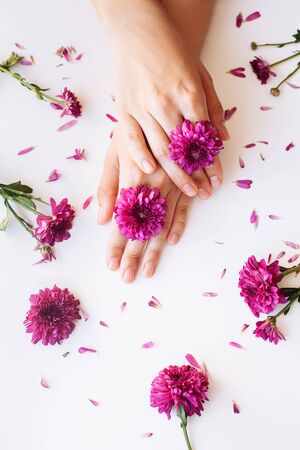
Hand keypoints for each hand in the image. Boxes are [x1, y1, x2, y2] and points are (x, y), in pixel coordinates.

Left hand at [97, 127, 190, 282]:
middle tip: (128, 278)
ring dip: (155, 249)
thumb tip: (103, 218)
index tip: (111, 266)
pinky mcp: (187, 181)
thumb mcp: (115, 151)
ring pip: (161, 225)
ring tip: (147, 270)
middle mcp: (152, 189)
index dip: (116, 245)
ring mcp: (172, 187)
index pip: (121, 222)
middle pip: (141, 230)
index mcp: (131, 181)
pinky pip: (184, 208)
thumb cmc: (134, 126)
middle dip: (133, 255)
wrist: (165, 103)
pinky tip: (174, 241)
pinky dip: (179, 224)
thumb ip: (108, 186)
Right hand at [111, 3, 228, 198]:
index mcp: (188, 93)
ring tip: (186, 190)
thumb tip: (222, 137)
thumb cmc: (173, 52)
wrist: (138, 31)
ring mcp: (142, 108)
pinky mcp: (124, 110)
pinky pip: (131, 139)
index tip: (217, 179)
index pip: (204, 136)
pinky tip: (150, 170)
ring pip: (160, 148)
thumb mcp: (201, 74)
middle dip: (195, 174)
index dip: (211, 160)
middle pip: (182, 148)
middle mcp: (165, 103)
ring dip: (174, 173)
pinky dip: (141, 156)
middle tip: (202, 192)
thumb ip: (212, 106)